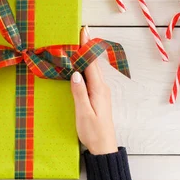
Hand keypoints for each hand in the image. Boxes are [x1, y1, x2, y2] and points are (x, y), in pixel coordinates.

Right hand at [70, 26, 118, 154]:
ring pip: (91, 70)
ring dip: (84, 56)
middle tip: (79, 31)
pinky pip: (91, 77)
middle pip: (92, 63)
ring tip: (77, 44)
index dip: (86, 46)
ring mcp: (100, 92)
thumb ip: (80, 94)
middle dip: (86, 47)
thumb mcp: (84, 113)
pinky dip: (84, 67)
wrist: (103, 147)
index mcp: (98, 89)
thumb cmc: (93, 132)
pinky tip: (78, 66)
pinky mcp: (97, 97)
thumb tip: (76, 73)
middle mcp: (101, 88)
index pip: (91, 63)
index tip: (83, 31)